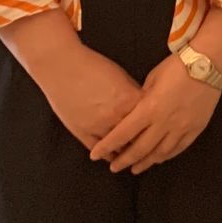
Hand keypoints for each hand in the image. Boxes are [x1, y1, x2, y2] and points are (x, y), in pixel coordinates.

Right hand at [0, 11, 143, 148]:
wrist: (61, 66)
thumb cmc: (91, 66)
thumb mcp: (121, 76)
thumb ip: (134, 94)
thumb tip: (144, 107)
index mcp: (129, 100)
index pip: (151, 119)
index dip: (156, 125)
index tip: (161, 130)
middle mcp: (116, 116)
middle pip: (138, 137)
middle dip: (145, 141)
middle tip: (151, 146)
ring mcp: (98, 126)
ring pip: (120, 147)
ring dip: (128, 152)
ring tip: (134, 155)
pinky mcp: (82, 132)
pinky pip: (100, 150)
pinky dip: (109, 155)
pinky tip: (114, 156)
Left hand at [89, 54, 220, 174]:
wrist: (209, 63)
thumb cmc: (177, 66)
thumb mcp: (152, 79)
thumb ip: (142, 100)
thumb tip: (136, 113)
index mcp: (149, 108)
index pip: (122, 134)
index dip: (106, 146)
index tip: (95, 155)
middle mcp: (164, 122)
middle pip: (139, 149)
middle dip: (124, 161)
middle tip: (114, 168)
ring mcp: (182, 127)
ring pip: (160, 153)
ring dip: (145, 163)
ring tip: (135, 169)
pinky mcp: (196, 128)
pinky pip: (179, 148)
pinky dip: (166, 156)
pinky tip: (158, 159)